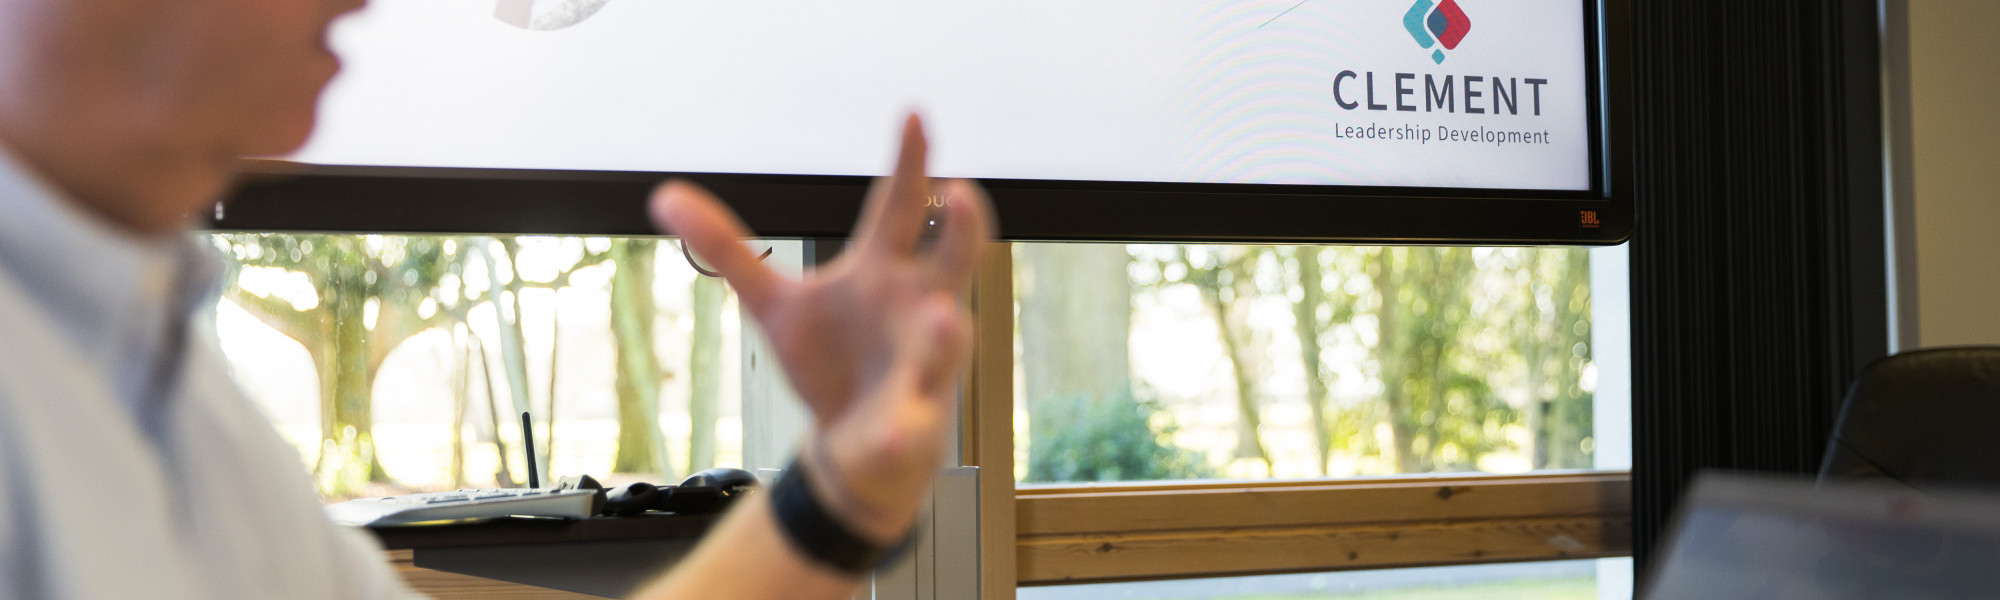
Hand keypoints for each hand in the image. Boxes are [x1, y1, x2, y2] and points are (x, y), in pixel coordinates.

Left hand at [649, 114, 993, 542]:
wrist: (854, 447)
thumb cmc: (829, 361)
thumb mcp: (773, 304)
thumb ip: (728, 250)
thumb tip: (665, 196)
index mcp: (884, 270)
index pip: (902, 206)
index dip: (909, 161)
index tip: (914, 116)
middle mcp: (917, 307)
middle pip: (953, 259)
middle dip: (965, 228)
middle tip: (962, 192)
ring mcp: (922, 365)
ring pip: (946, 343)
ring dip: (946, 333)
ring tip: (943, 319)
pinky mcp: (911, 423)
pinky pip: (909, 425)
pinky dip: (897, 430)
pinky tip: (885, 436)